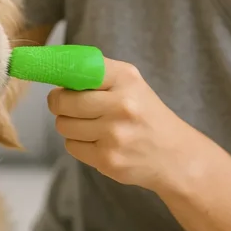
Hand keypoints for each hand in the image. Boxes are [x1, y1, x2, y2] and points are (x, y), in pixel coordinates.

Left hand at [46, 57, 204, 192]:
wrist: (175, 156)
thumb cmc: (144, 115)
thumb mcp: (131, 84)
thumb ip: (96, 73)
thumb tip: (56, 72)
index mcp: (126, 79)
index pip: (77, 70)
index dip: (62, 79)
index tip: (61, 85)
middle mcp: (122, 104)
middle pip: (63, 101)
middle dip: (60, 104)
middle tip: (69, 107)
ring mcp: (115, 134)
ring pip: (63, 125)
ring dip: (70, 125)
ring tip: (90, 126)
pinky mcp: (108, 160)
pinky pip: (72, 146)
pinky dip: (79, 144)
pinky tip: (99, 143)